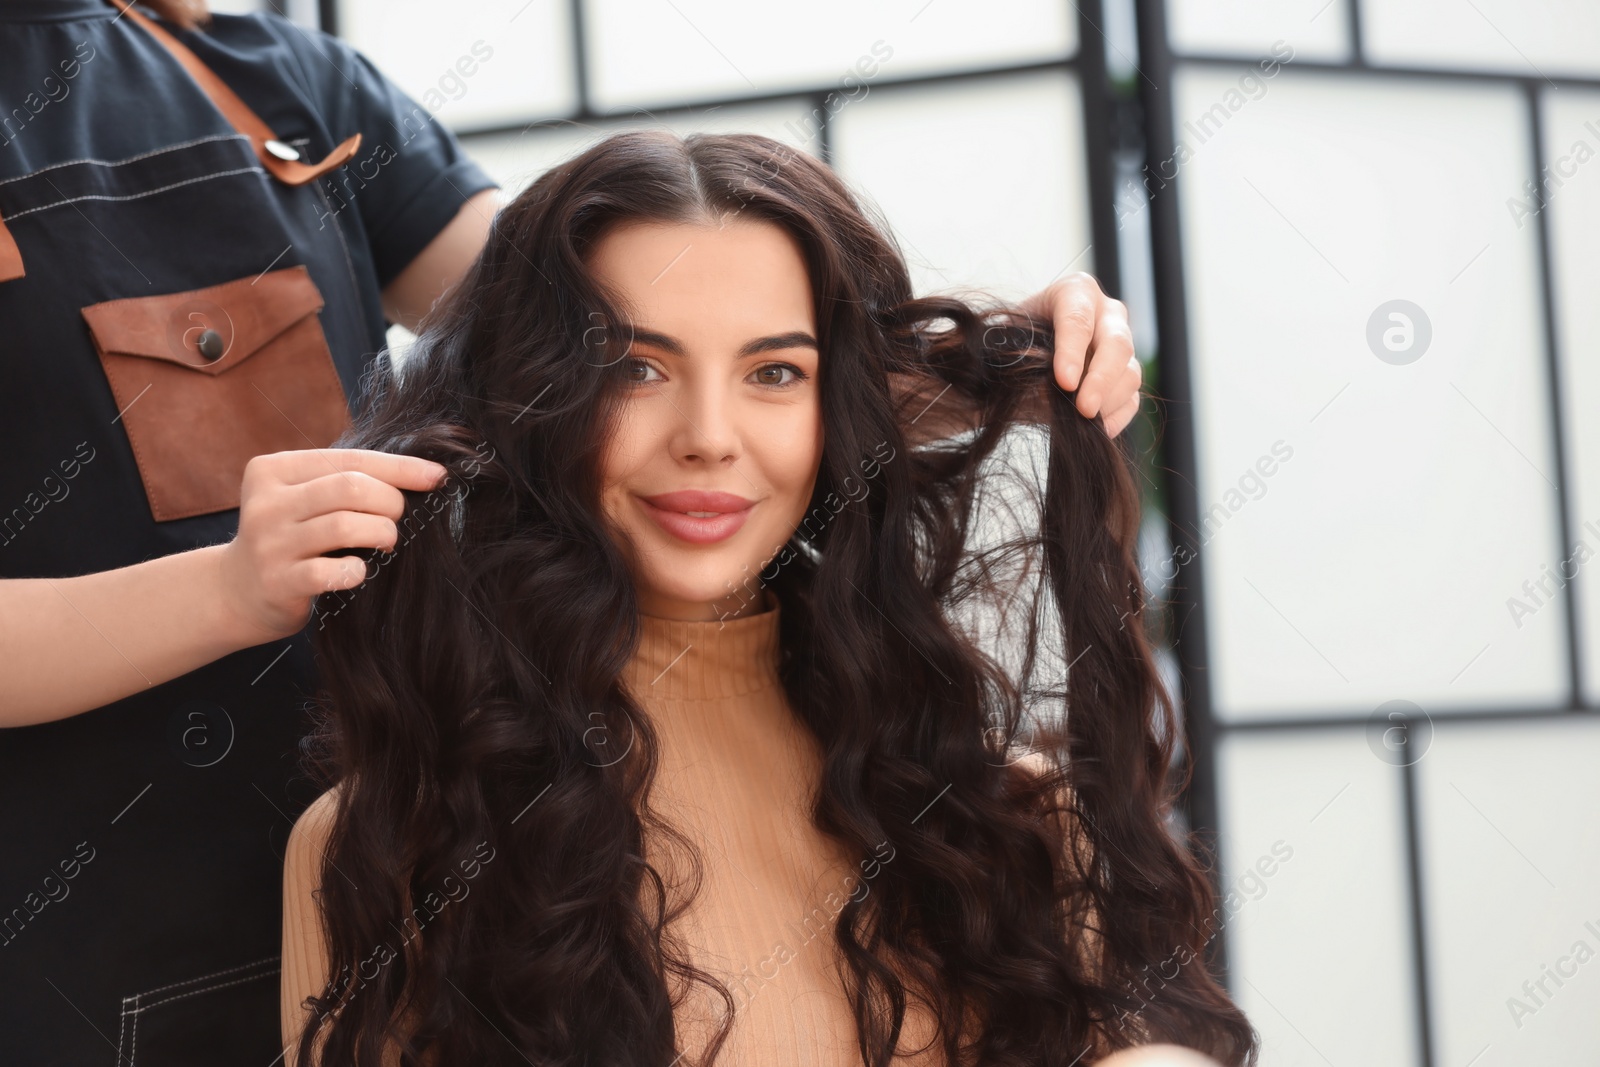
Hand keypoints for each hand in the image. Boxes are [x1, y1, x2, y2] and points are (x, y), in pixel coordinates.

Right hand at [216, 448, 448, 641]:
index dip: (400, 467)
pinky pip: (331, 571)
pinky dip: (358, 570)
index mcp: (274, 470)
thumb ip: (343, 481)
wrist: (237, 591)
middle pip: (350, 488)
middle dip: (390, 503)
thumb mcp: (304, 499)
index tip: (437, 476)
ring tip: (385, 543)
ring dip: (382, 534)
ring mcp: (269, 543)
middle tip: (395, 520)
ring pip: (345, 526)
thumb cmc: (291, 538)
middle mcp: (266, 503)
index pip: (349, 459)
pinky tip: (359, 571)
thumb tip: (424, 474)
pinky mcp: (278, 582)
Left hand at [1020, 272, 1141, 437]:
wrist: (1020, 355)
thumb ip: (1016, 353)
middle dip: (1101, 379)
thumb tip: (1039, 387)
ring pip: (1130, 372)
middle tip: (1084, 409)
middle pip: (1117, 343)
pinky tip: (1098, 430)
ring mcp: (1121, 345)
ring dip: (1110, 401)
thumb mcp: (1006, 337)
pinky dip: (1117, 417)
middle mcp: (1106, 314)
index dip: (1072, 351)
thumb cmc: (1012, 339)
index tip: (1064, 382)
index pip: (1078, 319)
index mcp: (1075, 292)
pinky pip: (1132, 399)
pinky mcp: (1126, 376)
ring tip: (1085, 420)